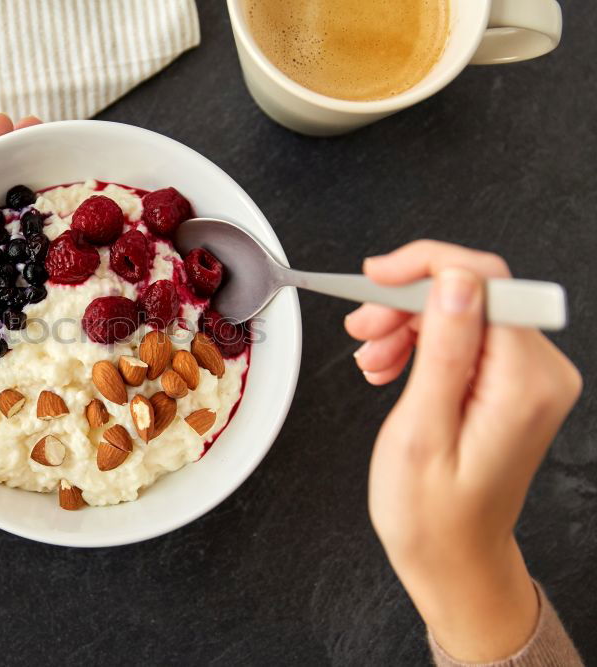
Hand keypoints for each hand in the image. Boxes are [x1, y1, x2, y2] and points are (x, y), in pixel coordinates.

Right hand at [345, 241, 581, 660]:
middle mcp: (539, 374)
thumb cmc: (432, 514)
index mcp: (524, 383)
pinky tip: (391, 366)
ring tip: (371, 359)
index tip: (376, 275)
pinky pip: (464, 336)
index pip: (487, 281)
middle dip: (407, 302)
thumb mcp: (421, 431)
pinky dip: (420, 343)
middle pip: (472, 292)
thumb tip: (456, 281)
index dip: (426, 266)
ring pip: (462, 311)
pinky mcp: (510, 383)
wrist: (453, 557)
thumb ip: (445, 351)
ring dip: (407, 324)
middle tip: (361, 330)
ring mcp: (528, 378)